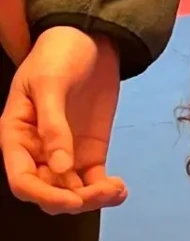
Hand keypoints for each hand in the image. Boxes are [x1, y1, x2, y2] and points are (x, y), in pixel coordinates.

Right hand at [1, 27, 124, 212]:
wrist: (89, 39)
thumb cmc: (59, 54)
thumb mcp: (51, 84)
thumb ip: (53, 126)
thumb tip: (60, 169)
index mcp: (17, 135)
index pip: (22, 180)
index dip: (44, 195)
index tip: (74, 199)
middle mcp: (37, 151)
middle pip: (48, 193)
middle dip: (73, 200)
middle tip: (102, 191)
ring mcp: (65, 155)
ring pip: (72, 193)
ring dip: (93, 199)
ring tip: (117, 189)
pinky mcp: (89, 153)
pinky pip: (93, 182)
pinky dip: (106, 191)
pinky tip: (121, 188)